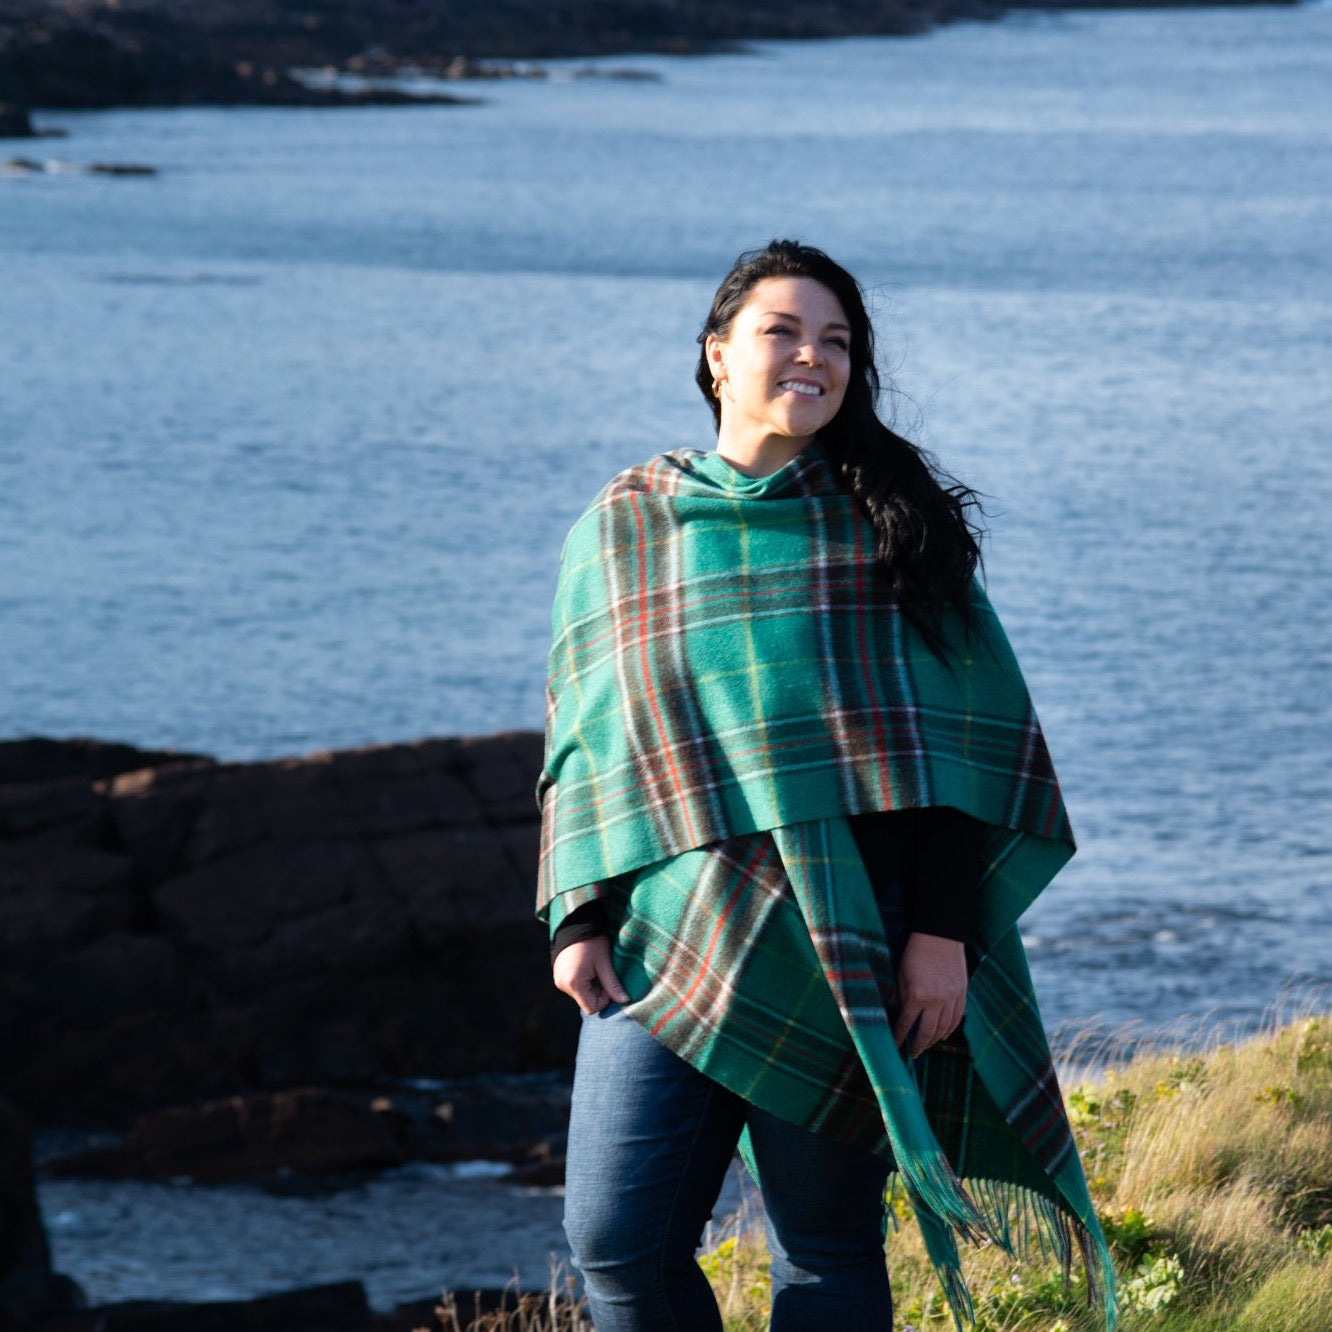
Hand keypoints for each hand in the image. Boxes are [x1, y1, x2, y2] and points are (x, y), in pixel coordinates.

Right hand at [552, 935, 630, 1015]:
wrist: (576, 923)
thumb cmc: (592, 942)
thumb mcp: (605, 963)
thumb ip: (613, 984)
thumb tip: (625, 1001)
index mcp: (573, 983)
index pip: (592, 1008)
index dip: (604, 999)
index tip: (607, 980)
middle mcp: (562, 984)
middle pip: (586, 1001)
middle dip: (597, 991)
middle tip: (602, 972)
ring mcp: (558, 980)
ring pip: (581, 994)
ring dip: (590, 985)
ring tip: (593, 967)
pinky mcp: (558, 975)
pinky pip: (574, 986)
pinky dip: (583, 981)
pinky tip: (586, 966)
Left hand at [893, 932, 967, 1057]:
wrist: (940, 935)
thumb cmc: (916, 952)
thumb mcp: (901, 973)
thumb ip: (902, 996)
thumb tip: (902, 1014)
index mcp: (917, 996)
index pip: (906, 1024)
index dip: (900, 1036)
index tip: (895, 1045)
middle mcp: (936, 1001)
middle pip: (927, 1032)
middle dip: (918, 1045)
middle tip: (913, 1054)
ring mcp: (951, 999)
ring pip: (944, 1028)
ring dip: (934, 1040)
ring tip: (926, 1046)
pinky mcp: (962, 994)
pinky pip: (957, 1018)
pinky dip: (950, 1029)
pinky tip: (943, 1034)